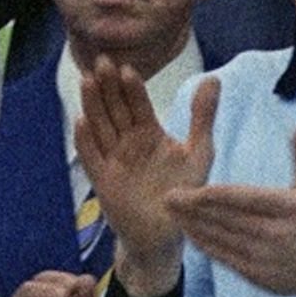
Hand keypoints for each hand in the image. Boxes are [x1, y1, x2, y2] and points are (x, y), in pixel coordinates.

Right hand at [76, 58, 216, 296]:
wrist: (168, 234)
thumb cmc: (185, 191)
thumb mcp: (199, 151)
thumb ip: (202, 116)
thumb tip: (214, 77)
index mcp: (148, 131)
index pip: (137, 103)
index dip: (131, 86)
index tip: (126, 67)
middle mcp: (127, 141)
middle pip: (115, 109)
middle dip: (108, 86)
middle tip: (102, 62)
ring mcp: (113, 159)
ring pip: (100, 126)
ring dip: (93, 104)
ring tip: (87, 80)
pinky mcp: (103, 180)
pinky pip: (92, 157)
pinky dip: (86, 141)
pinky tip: (82, 122)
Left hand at [167, 125, 295, 296]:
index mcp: (288, 208)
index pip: (245, 198)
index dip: (216, 195)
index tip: (191, 186)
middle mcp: (275, 233)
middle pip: (227, 218)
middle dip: (194, 207)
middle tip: (167, 195)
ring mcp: (265, 257)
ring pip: (221, 237)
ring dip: (193, 224)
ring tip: (170, 210)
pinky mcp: (257, 275)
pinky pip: (224, 257)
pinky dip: (204, 244)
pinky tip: (187, 231)